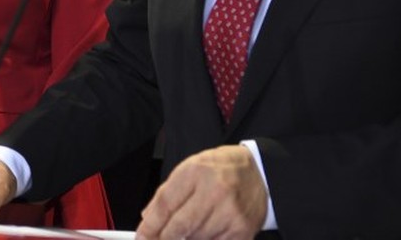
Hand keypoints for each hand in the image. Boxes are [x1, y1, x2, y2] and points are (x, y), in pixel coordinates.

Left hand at [136, 145, 266, 239]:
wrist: (259, 173)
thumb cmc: (221, 169)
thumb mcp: (191, 168)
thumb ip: (168, 192)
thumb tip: (148, 218)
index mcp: (197, 171)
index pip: (165, 204)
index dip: (150, 225)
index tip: (141, 237)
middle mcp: (214, 191)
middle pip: (178, 226)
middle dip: (163, 238)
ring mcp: (230, 213)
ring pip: (195, 238)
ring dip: (186, 238)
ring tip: (191, 226)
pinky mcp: (242, 231)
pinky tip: (205, 232)